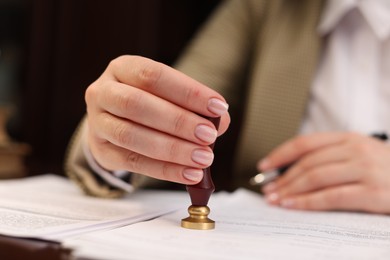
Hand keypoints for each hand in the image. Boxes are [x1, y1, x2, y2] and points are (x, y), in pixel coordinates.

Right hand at [85, 55, 229, 184]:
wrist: (112, 122)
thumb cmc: (147, 104)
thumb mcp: (166, 95)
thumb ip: (192, 105)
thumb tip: (220, 122)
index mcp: (122, 69)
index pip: (153, 75)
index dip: (187, 91)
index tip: (218, 107)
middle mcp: (103, 92)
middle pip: (137, 104)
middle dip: (178, 121)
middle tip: (209, 135)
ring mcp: (97, 122)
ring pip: (130, 135)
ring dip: (172, 149)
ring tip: (203, 157)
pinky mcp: (101, 151)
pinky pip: (132, 163)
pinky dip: (165, 170)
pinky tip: (190, 174)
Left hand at [259, 132, 389, 213]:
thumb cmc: (386, 169)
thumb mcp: (360, 154)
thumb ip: (331, 157)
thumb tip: (292, 170)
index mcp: (349, 138)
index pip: (305, 143)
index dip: (280, 154)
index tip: (264, 166)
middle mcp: (356, 150)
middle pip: (307, 163)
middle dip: (282, 178)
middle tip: (267, 189)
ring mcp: (366, 170)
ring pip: (315, 178)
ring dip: (290, 190)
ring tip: (275, 199)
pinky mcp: (374, 192)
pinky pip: (332, 198)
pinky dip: (307, 202)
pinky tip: (293, 206)